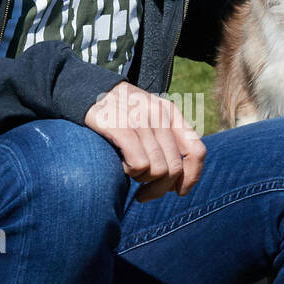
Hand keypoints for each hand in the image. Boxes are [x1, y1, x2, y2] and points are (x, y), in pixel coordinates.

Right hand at [83, 81, 205, 201]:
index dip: (191, 177)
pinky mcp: (122, 126)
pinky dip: (130, 171)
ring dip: (143, 180)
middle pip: (174, 168)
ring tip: (130, 172)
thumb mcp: (148, 118)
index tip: (178, 192)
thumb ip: (166, 139)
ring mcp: (141, 119)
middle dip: (160, 189)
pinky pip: (139, 163)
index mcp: (170, 113)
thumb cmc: (119, 113)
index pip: (196, 151)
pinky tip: (121, 165)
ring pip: (157, 170)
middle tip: (144, 194)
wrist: (86, 90)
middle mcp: (159, 115)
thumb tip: (178, 179)